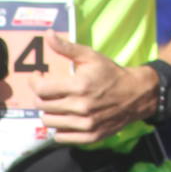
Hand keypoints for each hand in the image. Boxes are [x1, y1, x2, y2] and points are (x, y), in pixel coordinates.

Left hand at [29, 34, 156, 143]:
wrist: (136, 94)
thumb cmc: (111, 73)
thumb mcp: (91, 56)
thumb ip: (67, 47)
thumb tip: (48, 34)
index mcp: (79, 85)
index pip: (41, 89)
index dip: (34, 82)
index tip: (37, 77)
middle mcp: (80, 107)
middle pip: (42, 106)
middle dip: (40, 96)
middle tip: (47, 90)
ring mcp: (85, 124)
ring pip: (49, 122)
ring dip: (49, 112)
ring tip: (57, 103)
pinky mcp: (89, 137)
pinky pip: (60, 137)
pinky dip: (59, 127)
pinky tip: (67, 117)